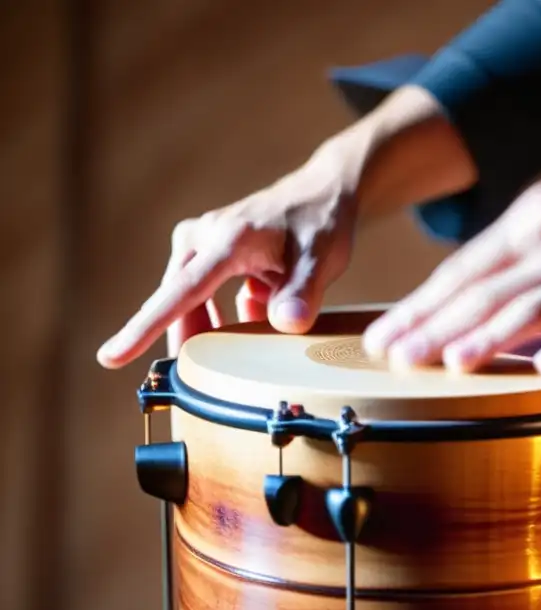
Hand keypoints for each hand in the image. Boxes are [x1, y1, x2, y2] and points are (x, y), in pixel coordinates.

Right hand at [96, 139, 358, 368]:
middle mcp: (202, 238)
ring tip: (237, 342)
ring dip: (212, 326)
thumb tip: (286, 324)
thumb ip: (303, 293)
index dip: (144, 329)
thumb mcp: (322, 260)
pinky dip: (228, 312)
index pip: (178, 294)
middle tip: (202, 378)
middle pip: (180, 304)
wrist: (322, 193)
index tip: (111, 357)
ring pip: (190, 302)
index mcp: (225, 241)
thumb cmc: (321, 225)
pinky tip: (254, 308)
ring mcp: (200, 243)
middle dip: (190, 340)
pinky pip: (205, 296)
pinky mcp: (207, 252)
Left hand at [363, 157, 540, 375]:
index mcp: (534, 220)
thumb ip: (520, 256)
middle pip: (486, 290)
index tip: (383, 335)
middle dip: (435, 325)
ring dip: (489, 336)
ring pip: (533, 307)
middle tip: (395, 356)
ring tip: (451, 363)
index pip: (464, 269)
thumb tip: (473, 303)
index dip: (421, 305)